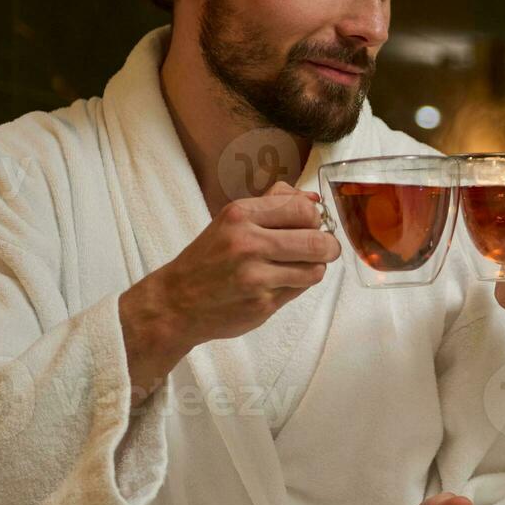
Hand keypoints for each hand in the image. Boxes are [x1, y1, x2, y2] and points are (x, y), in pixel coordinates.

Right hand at [120, 180, 339, 398]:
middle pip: (317, 242)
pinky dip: (296, 285)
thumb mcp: (232, 219)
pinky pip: (300, 290)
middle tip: (323, 249)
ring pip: (315, 269)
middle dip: (327, 246)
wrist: (176, 301)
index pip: (304, 210)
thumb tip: (314, 199)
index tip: (312, 226)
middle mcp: (247, 243)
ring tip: (297, 266)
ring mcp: (255, 277)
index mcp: (241, 215)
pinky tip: (279, 282)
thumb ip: (274, 203)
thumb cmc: (209, 257)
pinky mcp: (262, 304)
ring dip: (313, 268)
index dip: (315, 219)